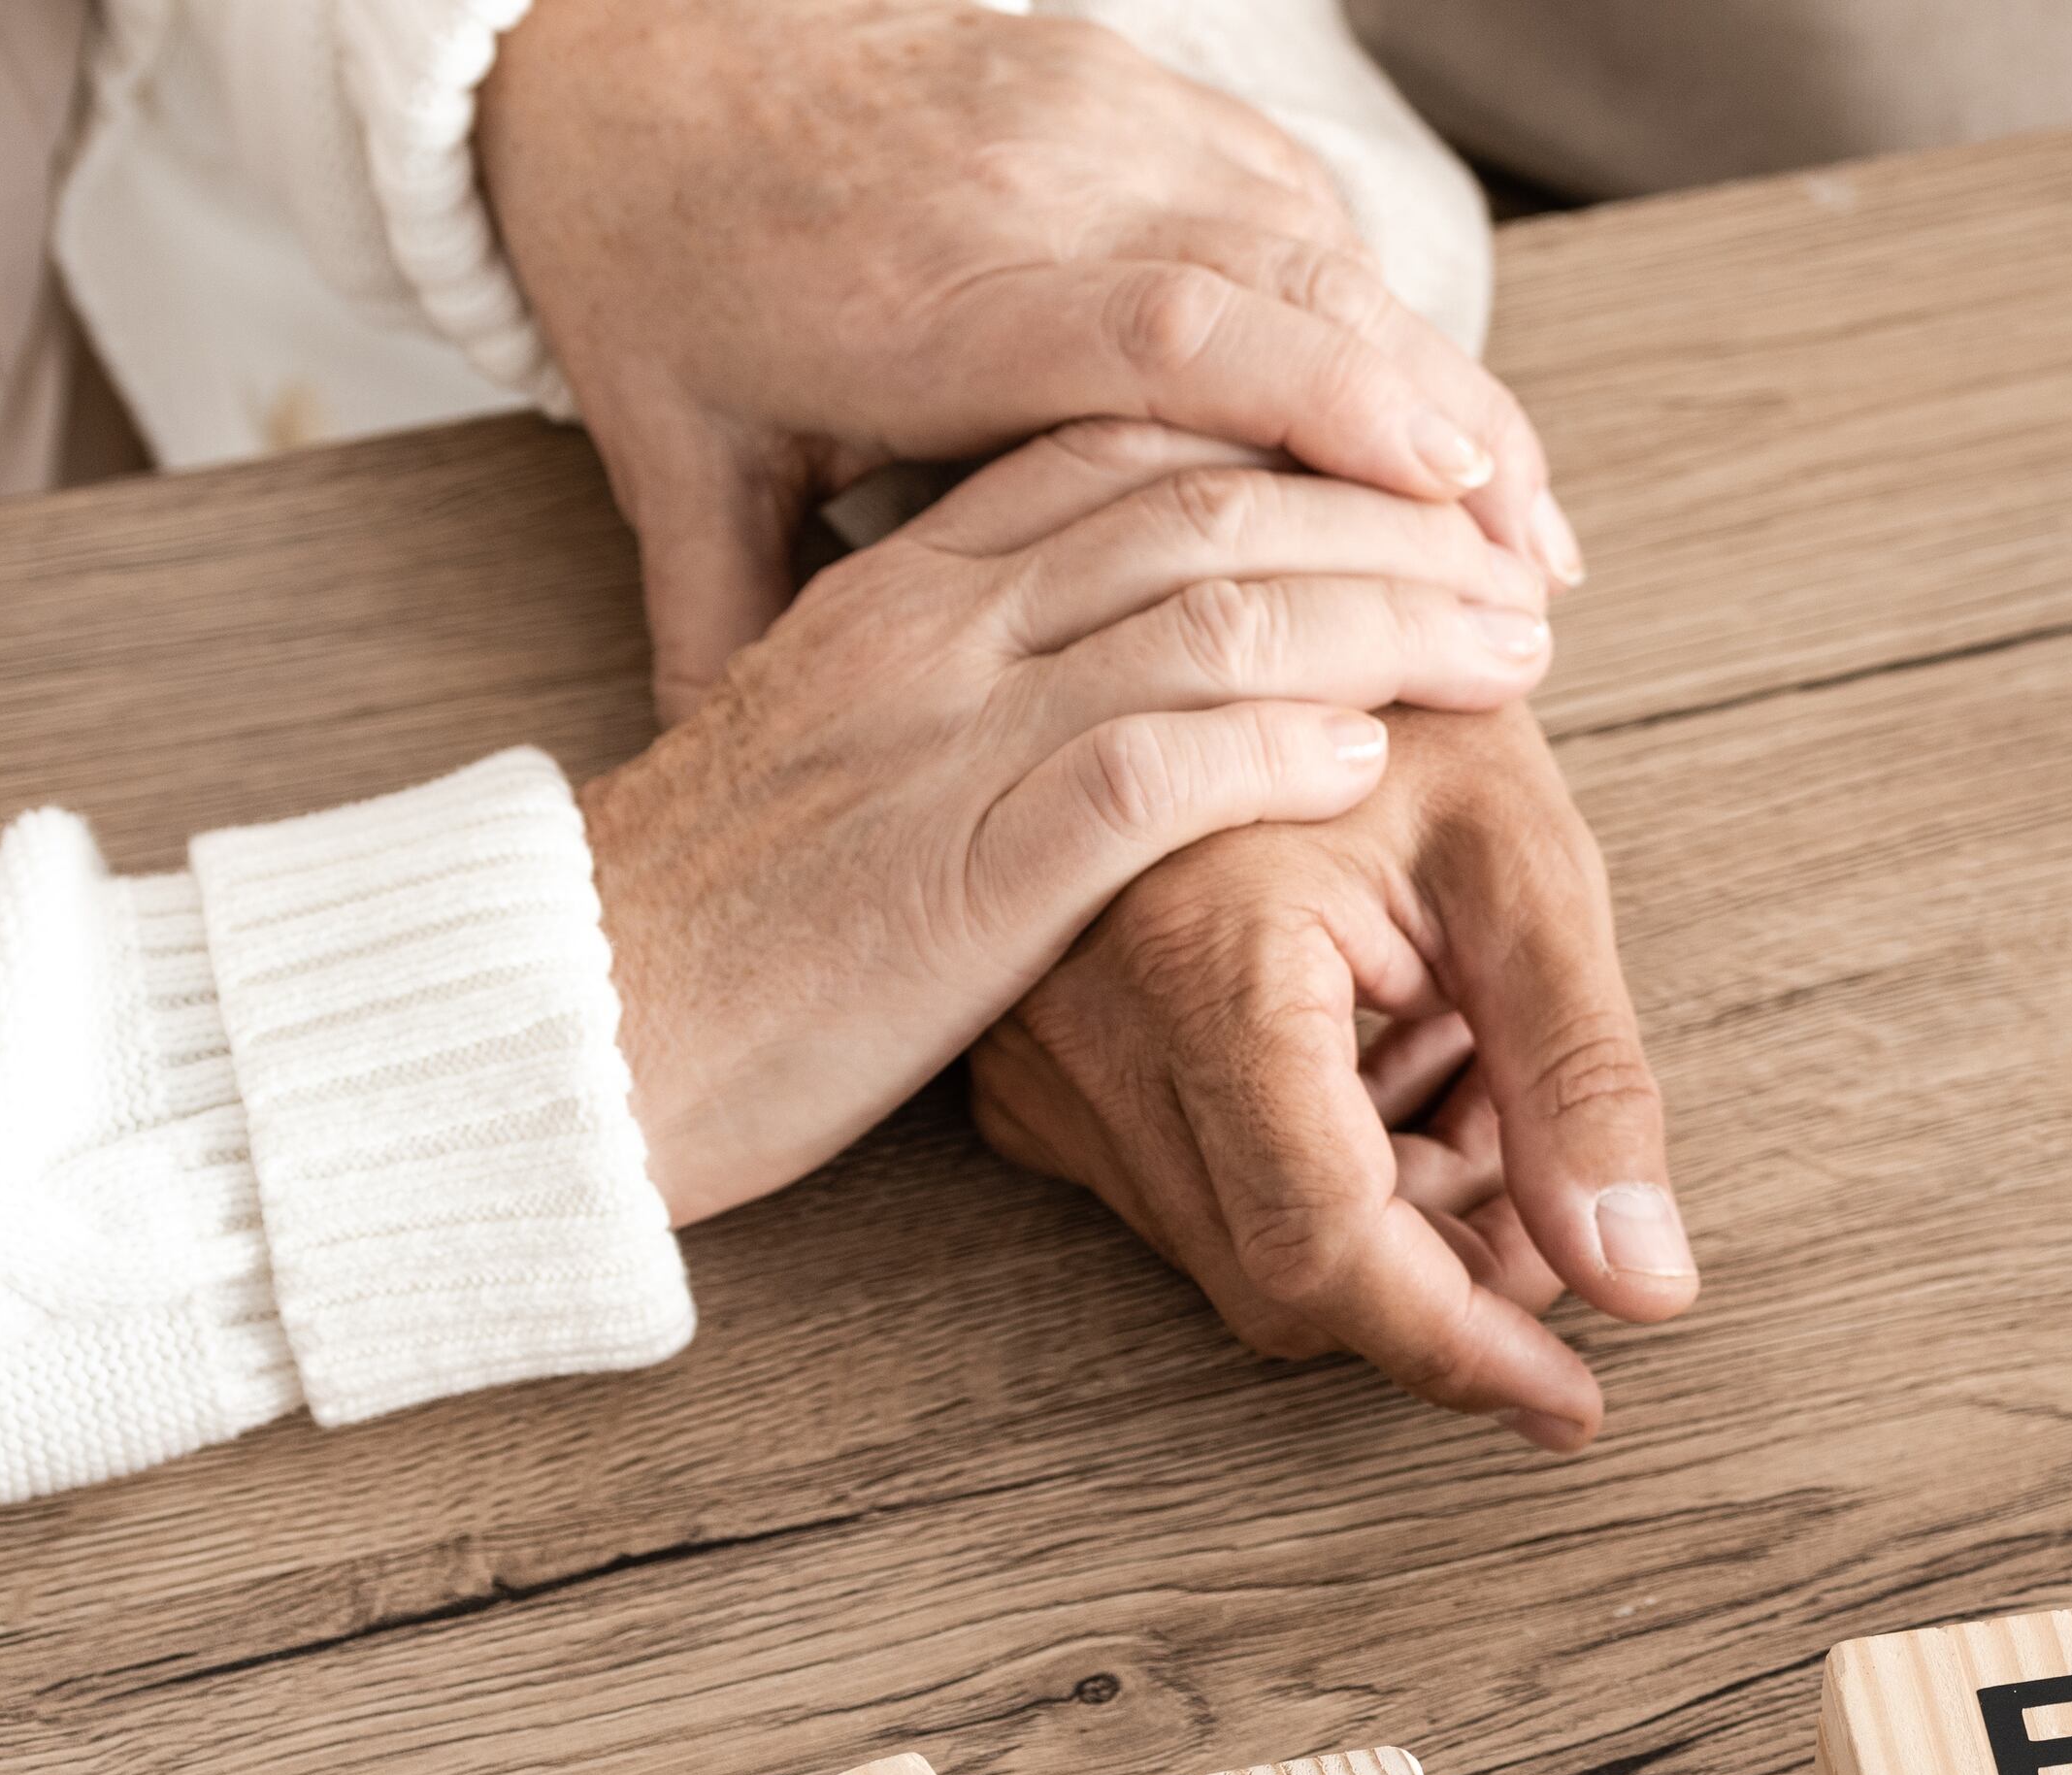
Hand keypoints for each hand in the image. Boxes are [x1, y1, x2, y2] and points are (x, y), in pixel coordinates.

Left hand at [478, 0, 1572, 717]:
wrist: (632, 52)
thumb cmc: (661, 277)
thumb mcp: (676, 463)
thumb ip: (737, 632)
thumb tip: (777, 822)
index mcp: (926, 292)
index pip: (1162, 331)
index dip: (1324, 407)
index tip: (1449, 502)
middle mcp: (1030, 181)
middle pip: (1292, 284)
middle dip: (1443, 431)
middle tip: (1536, 579)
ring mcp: (1092, 114)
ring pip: (1321, 242)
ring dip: (1438, 387)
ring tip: (1519, 532)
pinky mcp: (1127, 83)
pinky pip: (1292, 195)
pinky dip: (1379, 316)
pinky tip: (1438, 427)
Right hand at [582, 423, 1556, 1224]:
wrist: (561, 1030)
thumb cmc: (714, 924)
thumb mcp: (840, 755)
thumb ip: (964, 692)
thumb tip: (1112, 684)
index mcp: (897, 591)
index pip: (1124, 446)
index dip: (1295, 453)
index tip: (1411, 487)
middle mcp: (928, 632)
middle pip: (1204, 503)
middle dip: (1383, 521)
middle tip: (1509, 562)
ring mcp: (945, 742)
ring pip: (1211, 614)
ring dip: (1387, 623)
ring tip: (1502, 651)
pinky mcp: (965, 873)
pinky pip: (1157, 768)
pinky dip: (1283, 749)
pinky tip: (1374, 760)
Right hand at [966, 705, 1696, 1449]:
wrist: (1243, 590)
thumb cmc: (1399, 695)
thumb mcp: (1527, 864)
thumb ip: (1586, 1080)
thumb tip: (1645, 1287)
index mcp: (1196, 957)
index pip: (1328, 1247)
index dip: (1465, 1344)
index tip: (1579, 1399)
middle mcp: (1077, 1024)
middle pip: (1286, 1280)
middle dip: (1444, 1269)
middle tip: (1548, 1159)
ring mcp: (1032, 1056)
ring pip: (1242, 1253)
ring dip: (1389, 1207)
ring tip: (1461, 1050)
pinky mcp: (1022, 1071)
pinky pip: (1186, 1197)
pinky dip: (1314, 1166)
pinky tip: (1376, 1045)